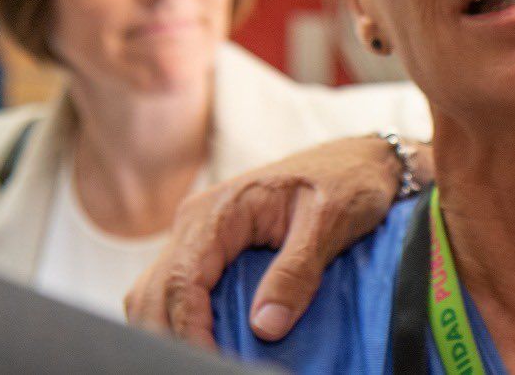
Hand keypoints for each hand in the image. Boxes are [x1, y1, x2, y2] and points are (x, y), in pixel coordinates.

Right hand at [125, 134, 429, 345]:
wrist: (358, 160)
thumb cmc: (345, 181)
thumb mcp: (329, 222)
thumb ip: (296, 272)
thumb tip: (265, 327)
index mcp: (218, 210)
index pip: (181, 278)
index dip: (189, 328)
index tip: (210, 361)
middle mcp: (197, 222)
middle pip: (156, 291)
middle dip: (173, 336)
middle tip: (207, 366)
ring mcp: (200, 236)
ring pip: (157, 293)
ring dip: (173, 329)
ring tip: (207, 358)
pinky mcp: (211, 251)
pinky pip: (180, 291)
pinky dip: (185, 320)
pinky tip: (210, 343)